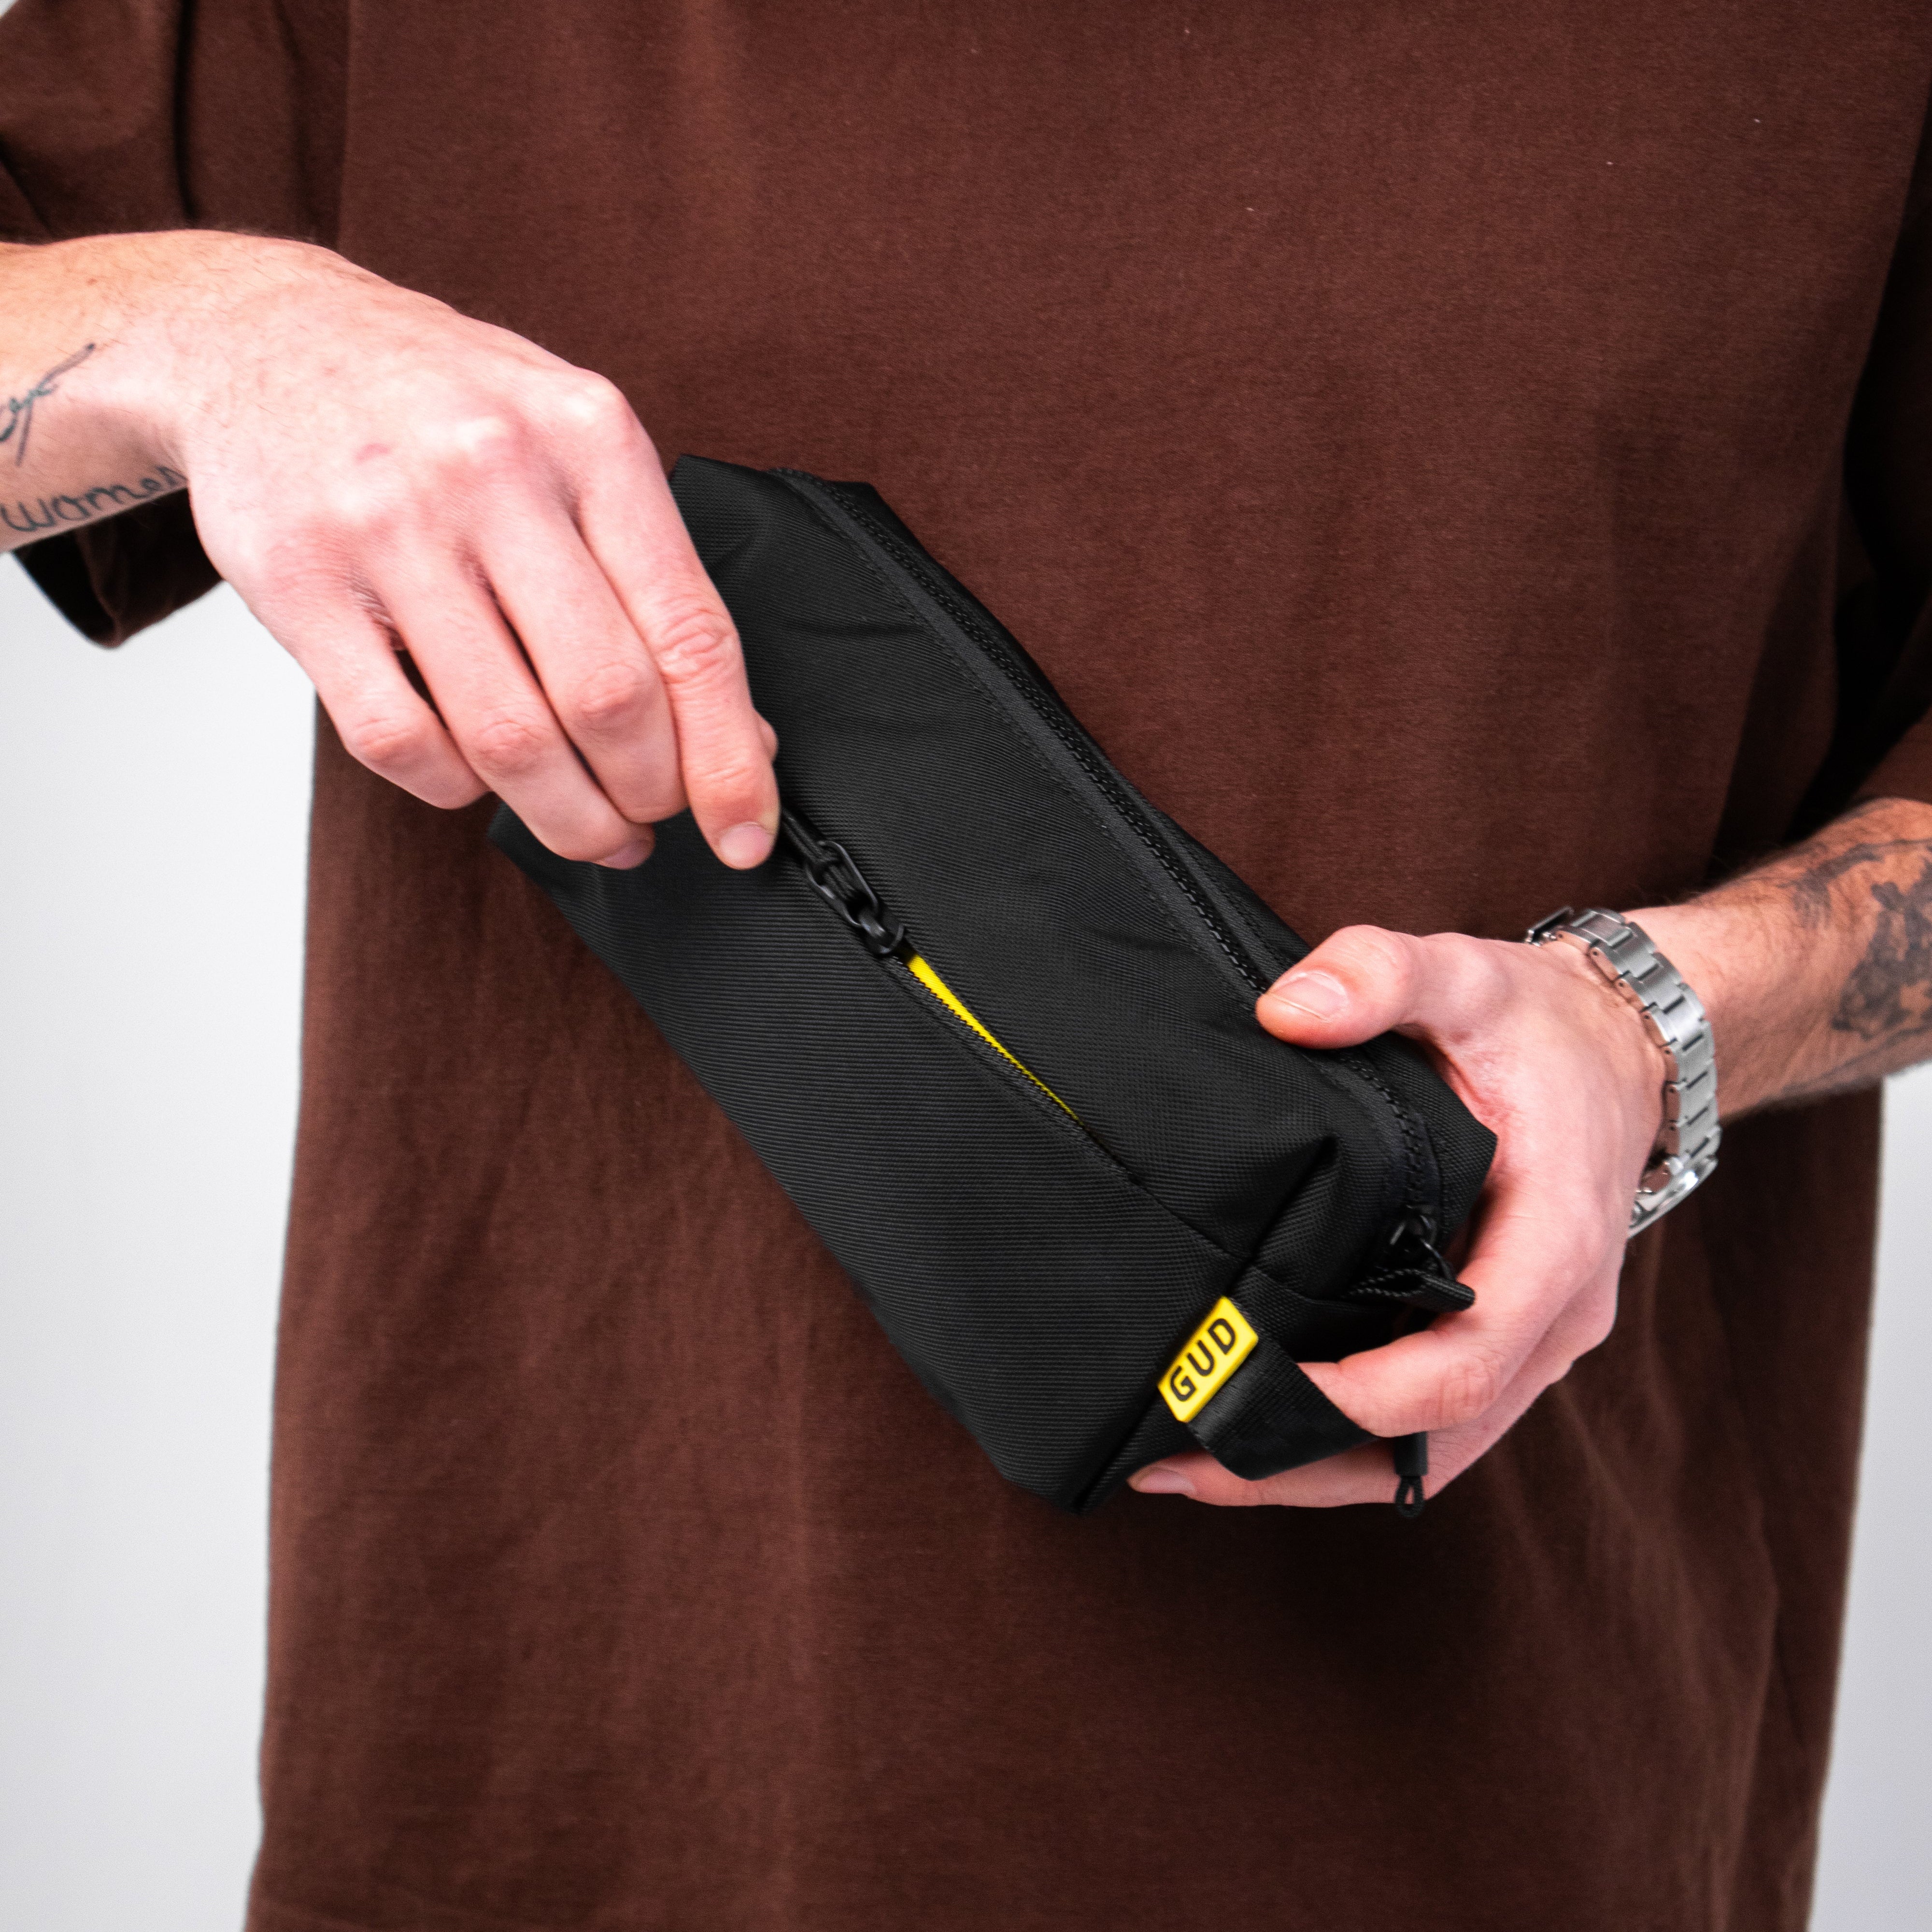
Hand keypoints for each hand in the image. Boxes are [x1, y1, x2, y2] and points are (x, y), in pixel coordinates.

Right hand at [2, 233, 776, 868]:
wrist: (262, 334)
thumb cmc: (442, 403)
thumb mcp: (575, 444)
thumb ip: (657, 579)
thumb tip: (738, 729)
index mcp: (589, 435)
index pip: (690, 633)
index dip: (728, 757)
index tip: (745, 832)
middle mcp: (492, 472)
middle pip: (607, 699)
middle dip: (647, 795)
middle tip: (651, 819)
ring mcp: (388, 527)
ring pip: (507, 738)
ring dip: (565, 816)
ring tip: (589, 827)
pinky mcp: (298, 585)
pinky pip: (400, 741)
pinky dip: (455, 787)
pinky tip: (476, 776)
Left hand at [1130, 924, 1664, 1507]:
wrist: (1619, 1049)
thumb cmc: (1540, 1022)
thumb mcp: (1466, 974)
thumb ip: (1379, 974)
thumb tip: (1284, 1012)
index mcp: (1557, 1243)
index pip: (1463, 1365)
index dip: (1359, 1401)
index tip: (1249, 1389)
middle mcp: (1554, 1316)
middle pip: (1438, 1441)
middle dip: (1308, 1464)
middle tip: (1177, 1462)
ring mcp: (1532, 1340)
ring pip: (1431, 1452)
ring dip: (1318, 1470)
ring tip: (1191, 1463)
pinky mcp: (1501, 1340)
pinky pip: (1430, 1422)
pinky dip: (1349, 1441)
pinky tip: (1256, 1425)